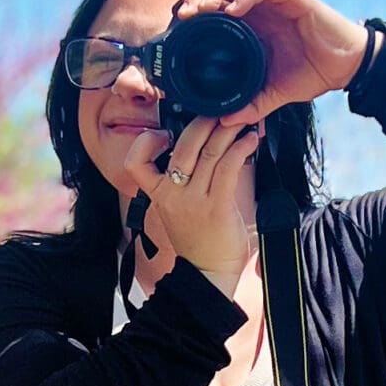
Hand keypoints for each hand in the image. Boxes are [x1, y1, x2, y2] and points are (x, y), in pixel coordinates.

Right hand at [119, 114, 259, 285]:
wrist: (208, 274)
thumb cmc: (198, 240)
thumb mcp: (176, 208)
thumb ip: (179, 180)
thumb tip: (196, 147)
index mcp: (158, 195)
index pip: (135, 163)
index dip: (145, 142)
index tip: (163, 134)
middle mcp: (172, 196)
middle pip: (182, 147)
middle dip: (201, 122)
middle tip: (217, 111)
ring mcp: (194, 201)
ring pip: (208, 153)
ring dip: (226, 131)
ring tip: (239, 120)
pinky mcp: (217, 207)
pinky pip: (227, 168)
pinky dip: (239, 149)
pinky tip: (249, 140)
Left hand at [169, 0, 369, 124]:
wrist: (346, 69)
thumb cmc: (313, 74)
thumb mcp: (276, 94)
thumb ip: (252, 104)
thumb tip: (225, 121)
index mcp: (253, 22)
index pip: (217, 2)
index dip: (197, 7)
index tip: (180, 24)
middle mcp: (261, 6)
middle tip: (187, 14)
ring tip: (205, 7)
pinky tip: (234, 10)